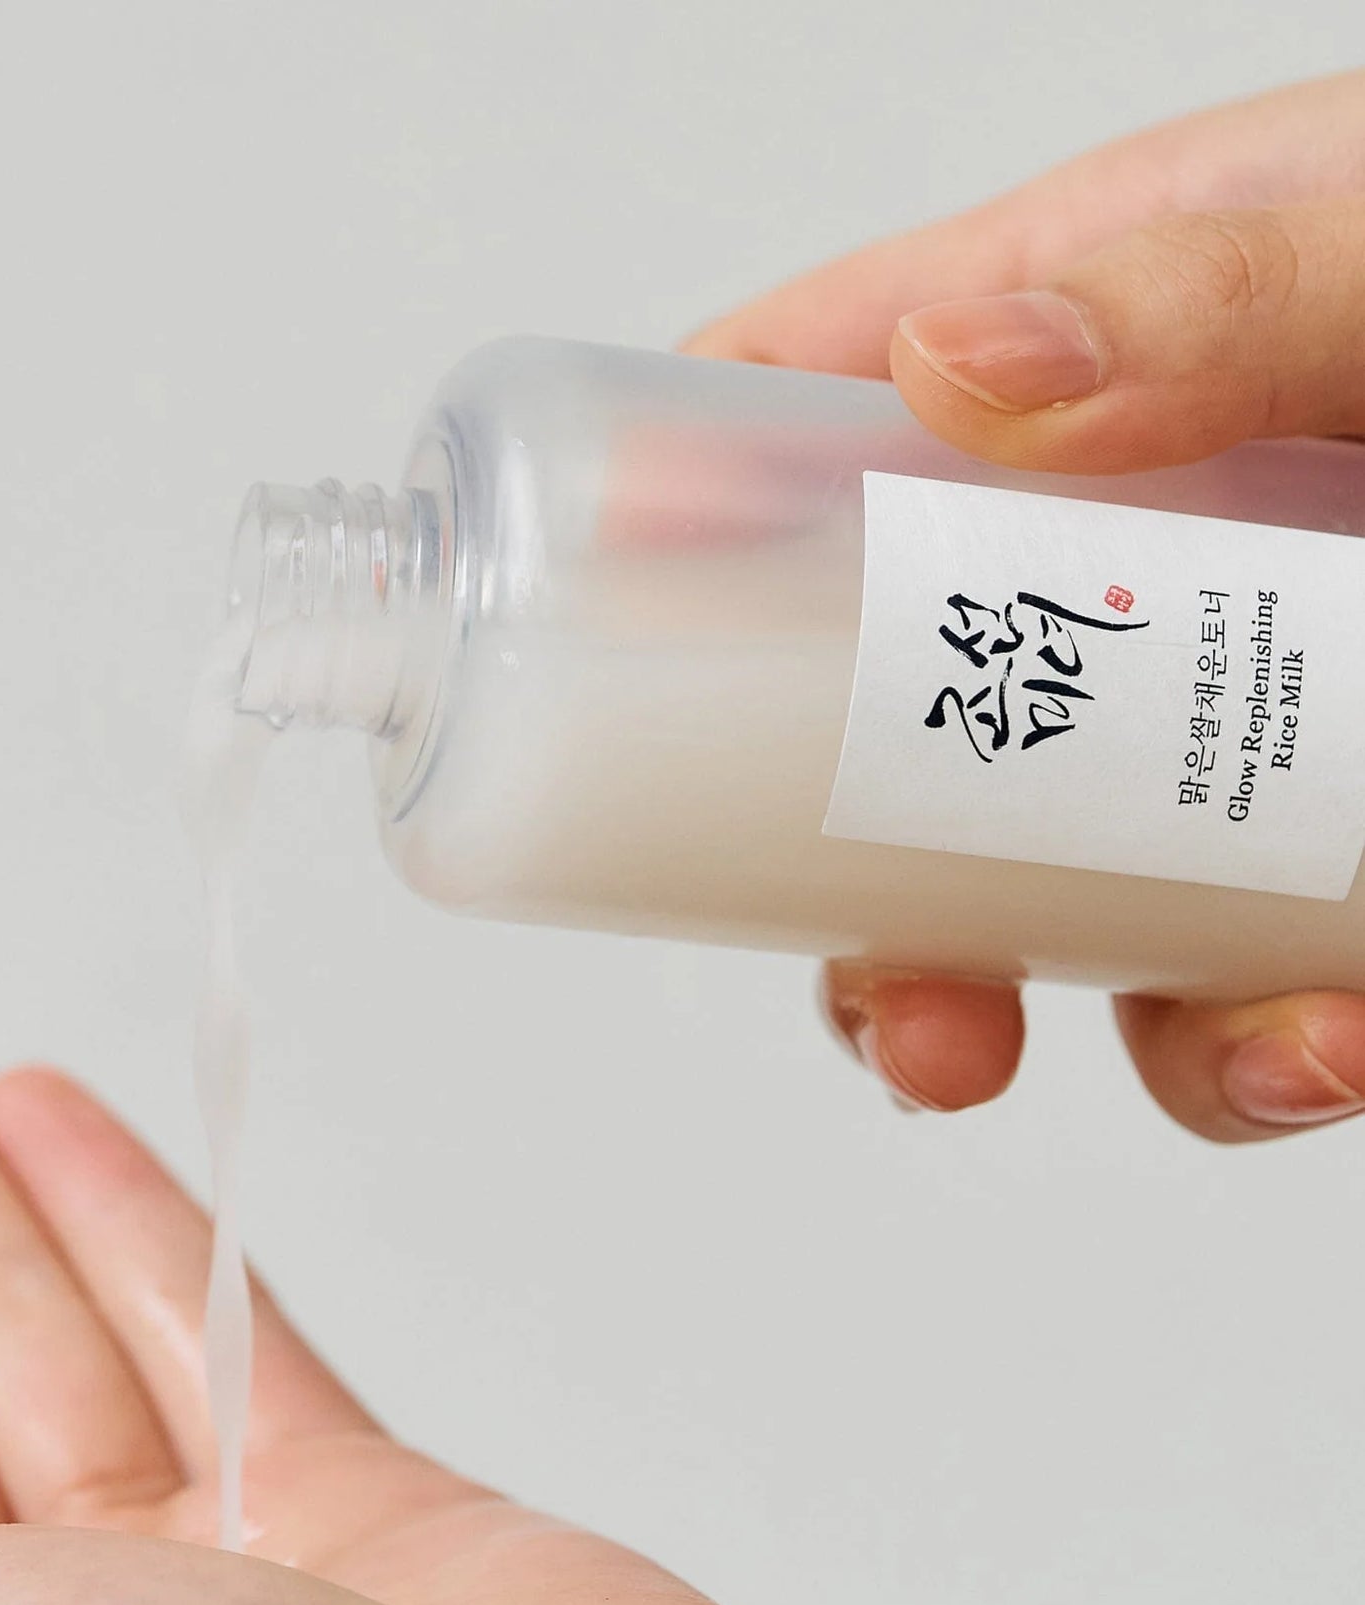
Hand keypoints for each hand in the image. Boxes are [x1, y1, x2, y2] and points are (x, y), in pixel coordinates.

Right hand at [685, 68, 1364, 1140]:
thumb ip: (1211, 276)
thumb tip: (964, 367)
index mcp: (1085, 363)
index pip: (799, 428)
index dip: (663, 519)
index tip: (586, 621)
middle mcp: (1123, 560)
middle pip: (870, 729)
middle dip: (825, 887)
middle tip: (871, 976)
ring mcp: (1225, 719)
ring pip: (1030, 898)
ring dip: (1010, 1002)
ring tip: (1069, 1043)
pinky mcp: (1322, 851)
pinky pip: (1243, 986)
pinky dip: (1256, 1053)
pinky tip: (1317, 1039)